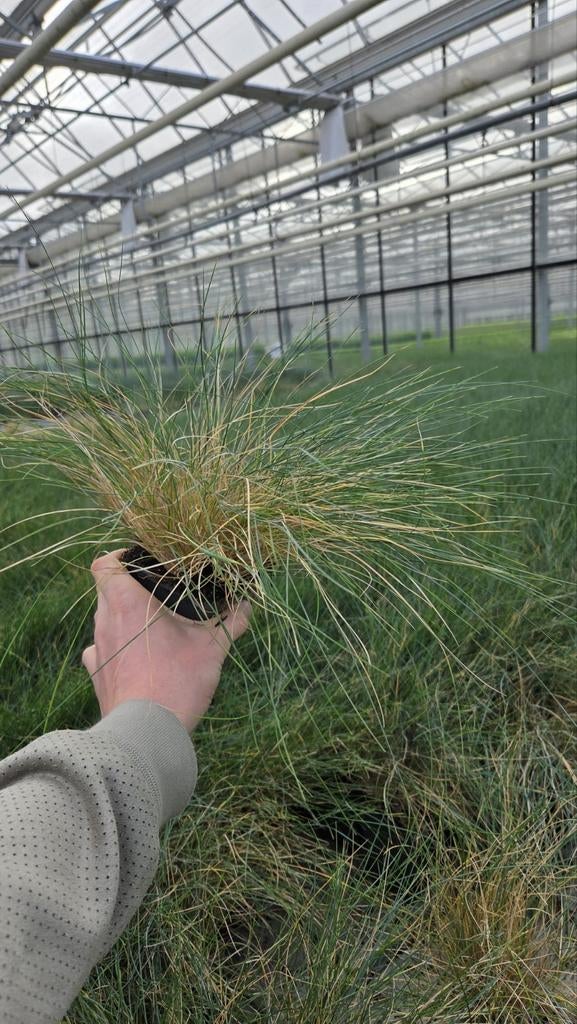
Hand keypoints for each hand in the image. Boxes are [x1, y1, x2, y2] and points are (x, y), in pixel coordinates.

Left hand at [82, 551, 250, 731]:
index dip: (119, 558)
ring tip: (154, 629)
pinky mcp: (97, 673)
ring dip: (126, 619)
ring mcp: (98, 648)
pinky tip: (139, 658)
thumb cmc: (177, 680)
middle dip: (131, 589)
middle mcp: (105, 621)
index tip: (141, 562)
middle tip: (160, 595)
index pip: (104, 564)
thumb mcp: (212, 648)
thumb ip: (230, 623)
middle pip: (108, 590)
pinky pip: (103, 649)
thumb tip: (246, 605)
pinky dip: (118, 647)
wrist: (147, 731)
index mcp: (127, 603)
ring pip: (106, 619)